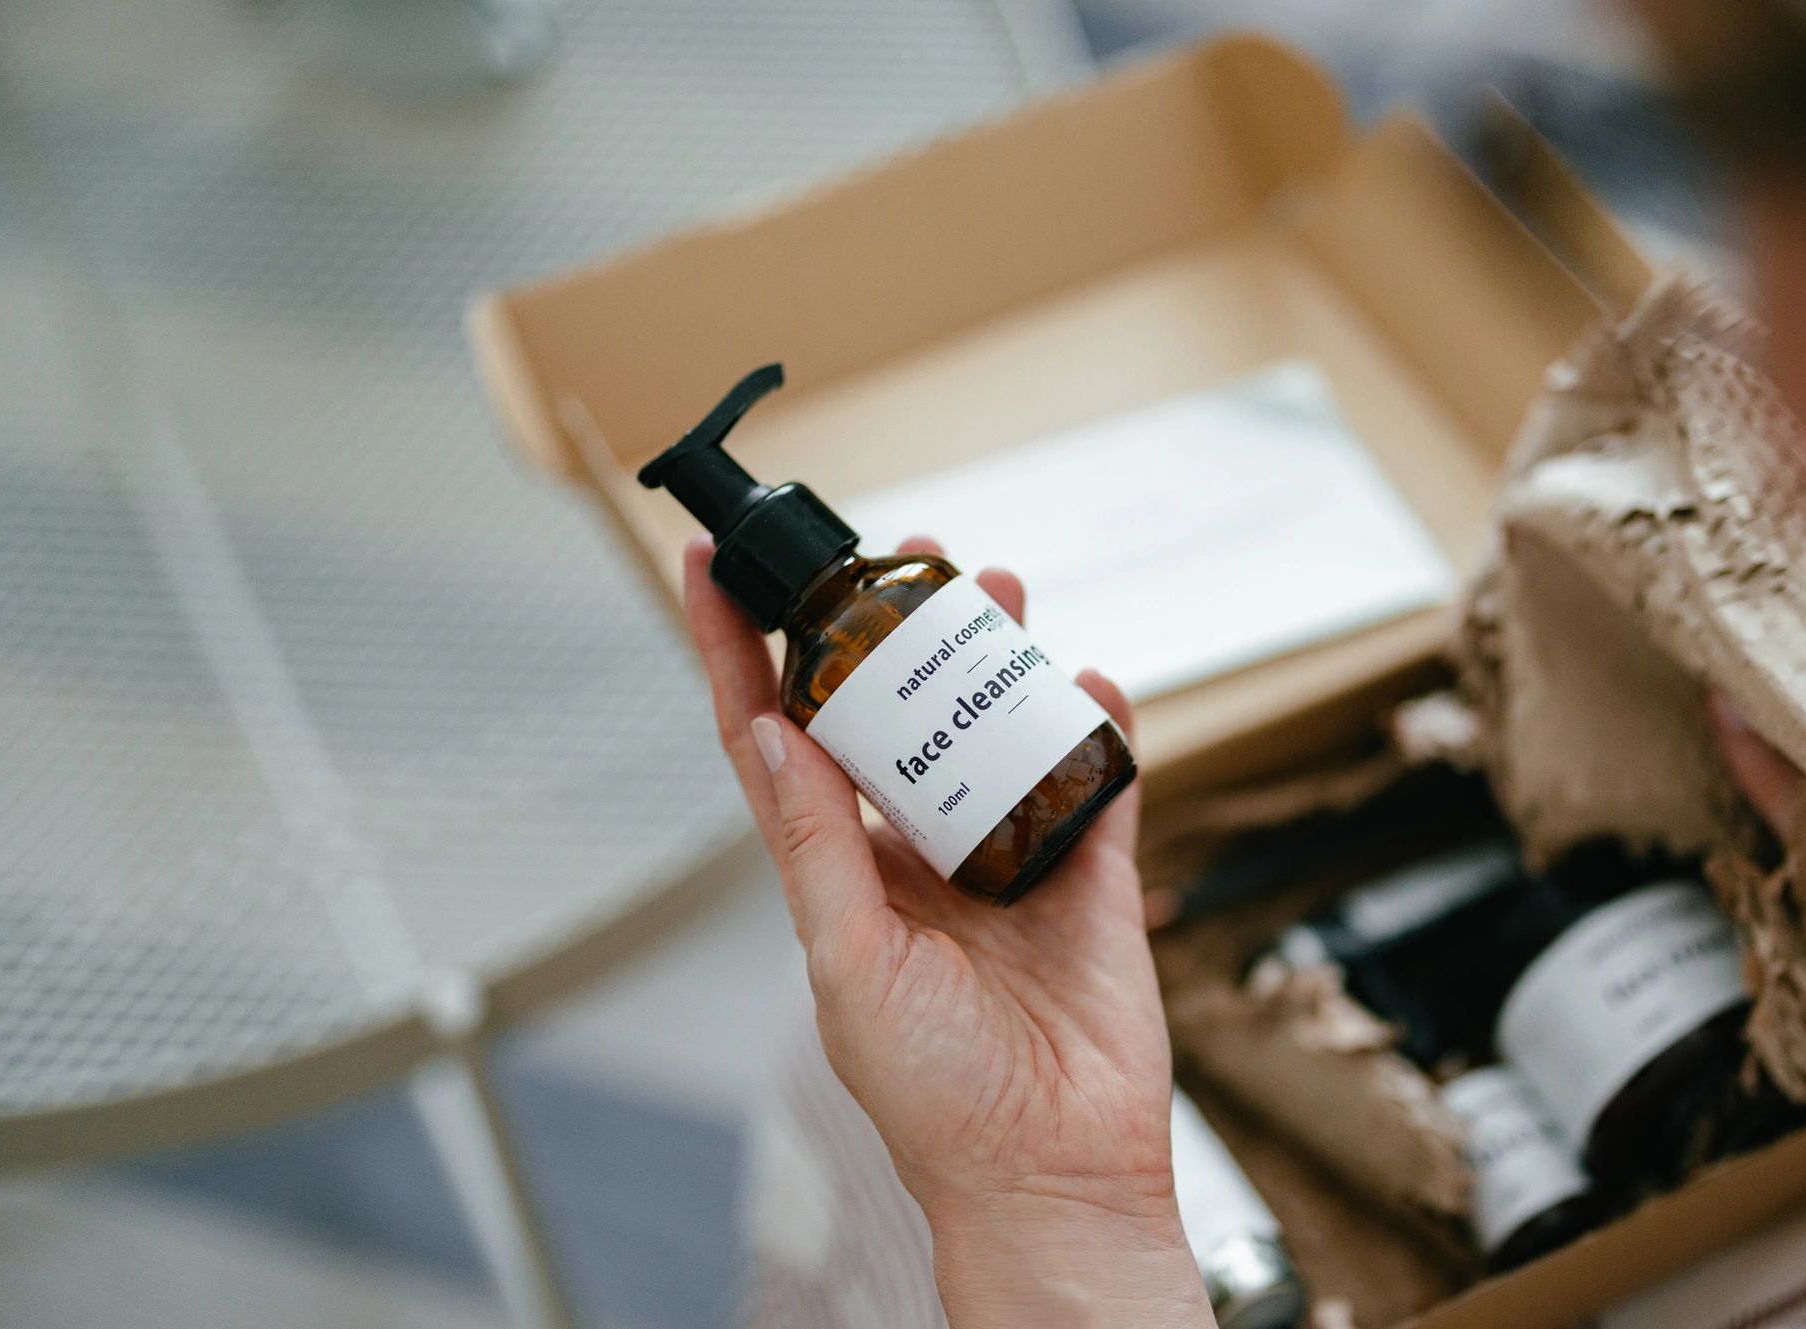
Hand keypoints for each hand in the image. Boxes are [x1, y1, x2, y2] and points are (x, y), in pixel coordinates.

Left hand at [683, 534, 1211, 1328]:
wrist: (1056, 1170)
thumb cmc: (938, 1098)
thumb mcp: (849, 966)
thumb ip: (816, 848)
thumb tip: (769, 736)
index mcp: (842, 874)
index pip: (777, 741)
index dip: (737, 654)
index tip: (710, 566)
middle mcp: (917, 851)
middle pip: (894, 712)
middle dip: (892, 627)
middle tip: (905, 556)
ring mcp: (1006, 856)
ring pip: (991, 725)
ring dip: (989, 655)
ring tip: (994, 588)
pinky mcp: (1090, 872)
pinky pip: (1094, 777)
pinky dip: (1095, 723)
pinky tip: (1088, 680)